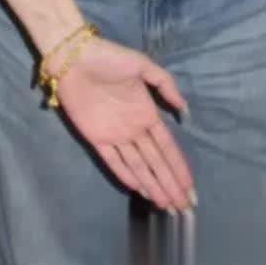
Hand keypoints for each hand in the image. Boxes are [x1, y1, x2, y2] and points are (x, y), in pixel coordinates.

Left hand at [53, 36, 194, 212]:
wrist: (74, 56)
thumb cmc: (109, 58)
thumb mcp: (142, 64)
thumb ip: (166, 84)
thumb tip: (185, 110)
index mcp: (147, 112)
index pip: (167, 147)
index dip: (179, 168)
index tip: (191, 188)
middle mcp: (134, 128)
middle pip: (156, 162)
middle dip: (170, 184)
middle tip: (184, 208)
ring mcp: (115, 135)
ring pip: (138, 166)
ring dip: (152, 185)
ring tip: (166, 205)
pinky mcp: (95, 137)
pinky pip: (112, 160)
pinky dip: (124, 175)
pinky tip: (138, 189)